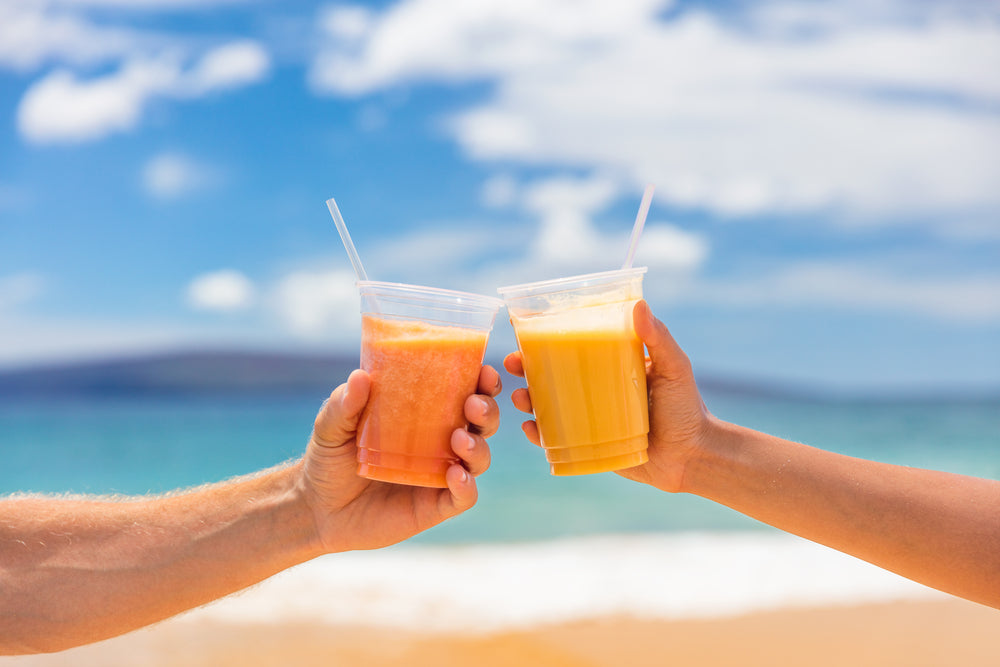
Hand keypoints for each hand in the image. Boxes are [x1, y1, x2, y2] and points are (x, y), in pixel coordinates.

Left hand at [301, 365, 501, 552]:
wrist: (316, 509)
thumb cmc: (329, 459)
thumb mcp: (331, 426)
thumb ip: (344, 403)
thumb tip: (360, 377)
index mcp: (424, 413)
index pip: (464, 391)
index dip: (482, 382)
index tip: (484, 371)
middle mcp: (440, 442)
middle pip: (482, 422)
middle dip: (488, 410)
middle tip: (473, 404)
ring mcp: (440, 474)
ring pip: (479, 458)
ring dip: (479, 446)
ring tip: (460, 439)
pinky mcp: (435, 506)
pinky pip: (464, 497)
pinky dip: (467, 486)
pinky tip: (455, 476)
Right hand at [503, 300, 712, 492]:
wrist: (694, 457)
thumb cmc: (687, 408)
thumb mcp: (674, 368)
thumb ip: (659, 339)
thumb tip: (639, 304)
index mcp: (610, 367)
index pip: (572, 348)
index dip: (544, 341)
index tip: (523, 333)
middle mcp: (595, 391)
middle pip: (551, 377)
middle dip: (525, 371)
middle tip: (511, 367)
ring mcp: (589, 420)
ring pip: (548, 407)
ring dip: (527, 401)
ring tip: (520, 398)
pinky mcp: (588, 448)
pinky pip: (557, 440)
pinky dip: (540, 435)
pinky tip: (531, 429)